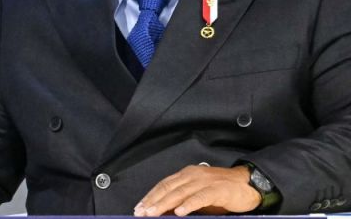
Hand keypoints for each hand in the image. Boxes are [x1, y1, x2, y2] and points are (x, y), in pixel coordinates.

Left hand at [133, 164, 260, 216]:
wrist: (248, 184)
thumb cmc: (222, 191)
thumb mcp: (198, 194)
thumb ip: (181, 199)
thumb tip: (164, 210)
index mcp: (186, 174)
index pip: (163, 185)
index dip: (150, 196)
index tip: (139, 207)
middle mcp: (193, 175)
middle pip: (168, 188)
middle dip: (153, 201)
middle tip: (141, 212)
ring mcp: (205, 181)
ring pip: (180, 193)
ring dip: (165, 204)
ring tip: (153, 213)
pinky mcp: (217, 189)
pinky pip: (200, 197)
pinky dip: (188, 205)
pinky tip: (179, 212)